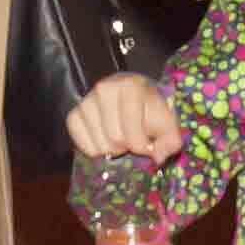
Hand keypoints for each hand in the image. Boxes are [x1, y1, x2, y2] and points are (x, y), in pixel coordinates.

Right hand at [65, 74, 182, 161]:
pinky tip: (105, 139)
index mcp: (130, 88)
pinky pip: (81, 144)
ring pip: (99, 145)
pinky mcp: (74, 113)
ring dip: (112, 149)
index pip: (133, 135)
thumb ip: (171, 142)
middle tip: (133, 138)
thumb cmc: (152, 111)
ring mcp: (86, 101)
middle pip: (115, 140)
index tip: (149, 144)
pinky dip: (94, 149)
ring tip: (120, 136)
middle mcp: (105, 89)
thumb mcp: (168, 124)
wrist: (135, 97)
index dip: (143, 148)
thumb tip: (157, 157)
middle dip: (127, 147)